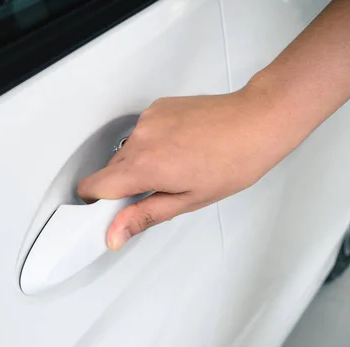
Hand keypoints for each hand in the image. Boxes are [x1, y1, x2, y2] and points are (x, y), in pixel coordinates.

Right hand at [78, 87, 302, 249]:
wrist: (256, 121)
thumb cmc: (233, 162)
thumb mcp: (188, 201)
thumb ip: (143, 216)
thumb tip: (114, 235)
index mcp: (144, 167)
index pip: (93, 186)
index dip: (97, 201)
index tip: (110, 209)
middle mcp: (139, 140)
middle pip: (109, 170)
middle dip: (125, 184)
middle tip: (160, 189)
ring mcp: (147, 120)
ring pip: (126, 151)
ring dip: (140, 162)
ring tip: (176, 164)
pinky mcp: (156, 108)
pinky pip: (141, 133)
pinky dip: (152, 143)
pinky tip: (179, 146)